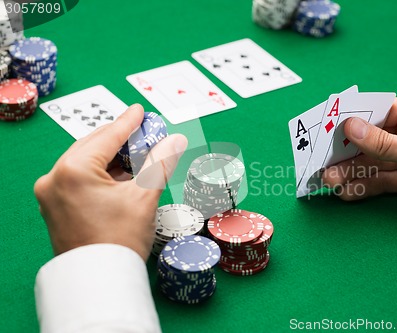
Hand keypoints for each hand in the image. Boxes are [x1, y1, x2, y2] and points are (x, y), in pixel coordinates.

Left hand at [34, 104, 187, 260]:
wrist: (101, 281)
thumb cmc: (121, 240)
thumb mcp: (144, 196)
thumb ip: (160, 162)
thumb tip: (176, 139)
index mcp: (72, 170)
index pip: (106, 137)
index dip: (128, 122)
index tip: (140, 110)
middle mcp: (54, 178)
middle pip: (92, 147)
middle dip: (119, 139)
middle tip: (142, 132)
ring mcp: (51, 194)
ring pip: (85, 163)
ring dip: (110, 158)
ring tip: (136, 154)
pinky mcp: (54, 207)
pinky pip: (78, 179)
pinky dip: (100, 175)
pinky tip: (120, 176)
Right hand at [322, 97, 396, 222]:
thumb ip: (383, 143)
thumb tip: (350, 126)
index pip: (376, 111)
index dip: (350, 120)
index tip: (326, 129)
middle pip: (368, 140)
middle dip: (345, 153)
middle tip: (322, 163)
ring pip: (371, 163)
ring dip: (350, 172)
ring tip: (329, 182)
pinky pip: (380, 181)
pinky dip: (364, 187)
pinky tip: (347, 192)